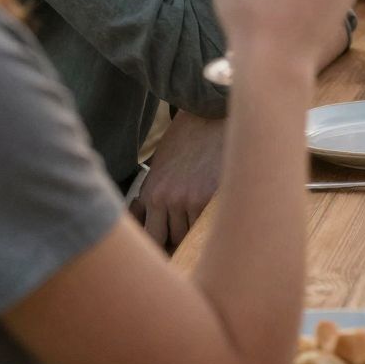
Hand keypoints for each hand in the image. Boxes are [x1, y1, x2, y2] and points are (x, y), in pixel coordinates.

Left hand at [128, 110, 225, 251]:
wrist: (210, 115)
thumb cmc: (186, 139)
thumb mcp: (159, 166)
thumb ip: (153, 195)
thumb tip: (147, 221)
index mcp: (152, 193)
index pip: (151, 237)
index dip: (160, 246)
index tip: (168, 248)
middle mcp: (169, 200)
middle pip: (173, 239)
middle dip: (180, 238)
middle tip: (189, 232)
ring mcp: (192, 199)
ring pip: (194, 233)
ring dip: (198, 228)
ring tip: (205, 215)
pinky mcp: (214, 196)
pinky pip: (212, 222)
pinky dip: (214, 219)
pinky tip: (217, 208)